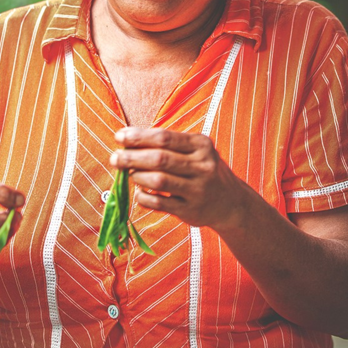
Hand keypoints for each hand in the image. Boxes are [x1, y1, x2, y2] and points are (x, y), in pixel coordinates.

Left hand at [110, 127, 258, 228]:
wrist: (232, 203)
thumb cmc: (202, 170)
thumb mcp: (194, 151)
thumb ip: (166, 145)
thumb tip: (126, 142)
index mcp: (201, 145)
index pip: (164, 137)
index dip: (138, 137)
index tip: (119, 137)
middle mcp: (203, 167)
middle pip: (159, 159)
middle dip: (131, 158)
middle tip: (115, 158)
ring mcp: (198, 190)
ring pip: (158, 181)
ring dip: (137, 177)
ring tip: (130, 175)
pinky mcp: (190, 210)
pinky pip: (158, 203)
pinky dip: (143, 197)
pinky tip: (140, 193)